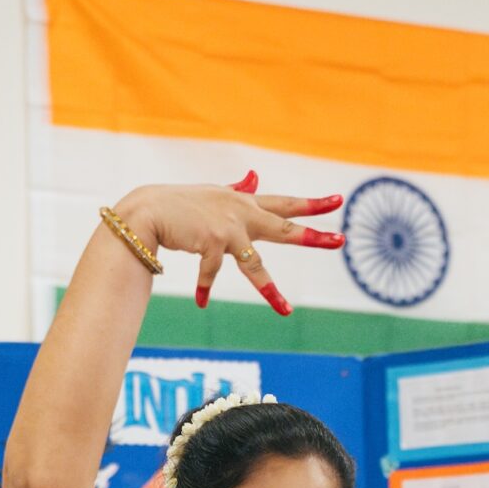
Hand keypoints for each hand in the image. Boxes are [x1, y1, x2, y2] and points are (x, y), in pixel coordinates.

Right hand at [116, 172, 344, 315]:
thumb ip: (237, 189)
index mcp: (245, 204)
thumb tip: (254, 176)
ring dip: (270, 291)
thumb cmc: (180, 204)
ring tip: (286, 311)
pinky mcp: (212, 243)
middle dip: (313, 236)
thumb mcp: (214, 195)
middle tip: (340, 241)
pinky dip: (205, 288)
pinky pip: (213, 274)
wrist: (148, 210)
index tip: (338, 202)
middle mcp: (242, 214)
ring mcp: (228, 229)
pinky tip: (202, 302)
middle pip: (285, 229)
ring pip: (256, 265)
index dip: (312, 204)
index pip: (285, 204)